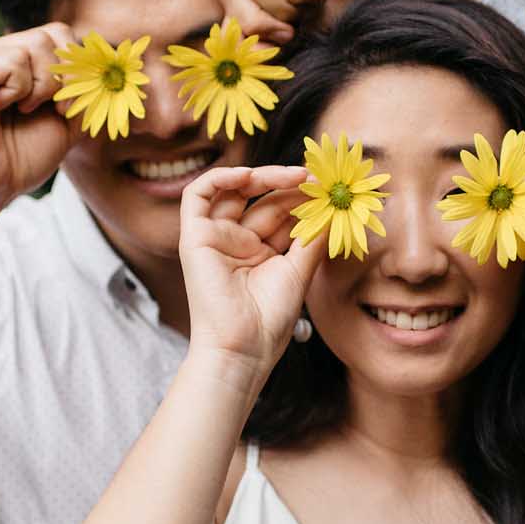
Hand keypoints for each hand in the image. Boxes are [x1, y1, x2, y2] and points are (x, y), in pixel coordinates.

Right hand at [0, 24, 76, 243]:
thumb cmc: (20, 159)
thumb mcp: (66, 119)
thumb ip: (83, 87)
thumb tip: (106, 59)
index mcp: (10, 58)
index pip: (59, 34)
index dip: (75, 68)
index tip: (65, 107)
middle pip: (52, 34)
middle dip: (62, 78)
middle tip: (48, 109)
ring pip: (35, 44)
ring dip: (41, 86)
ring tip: (22, 110)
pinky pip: (12, 61)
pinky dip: (18, 90)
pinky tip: (0, 109)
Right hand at [178, 165, 325, 384]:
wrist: (243, 348)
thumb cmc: (270, 321)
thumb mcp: (300, 272)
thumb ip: (313, 237)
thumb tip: (331, 207)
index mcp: (261, 253)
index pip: (281, 214)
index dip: (302, 199)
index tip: (328, 189)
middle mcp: (238, 243)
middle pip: (262, 201)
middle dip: (290, 187)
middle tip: (316, 179)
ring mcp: (215, 238)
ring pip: (234, 192)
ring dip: (264, 177)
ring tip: (296, 176)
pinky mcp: (193, 238)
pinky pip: (197, 195)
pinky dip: (219, 178)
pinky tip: (249, 175)